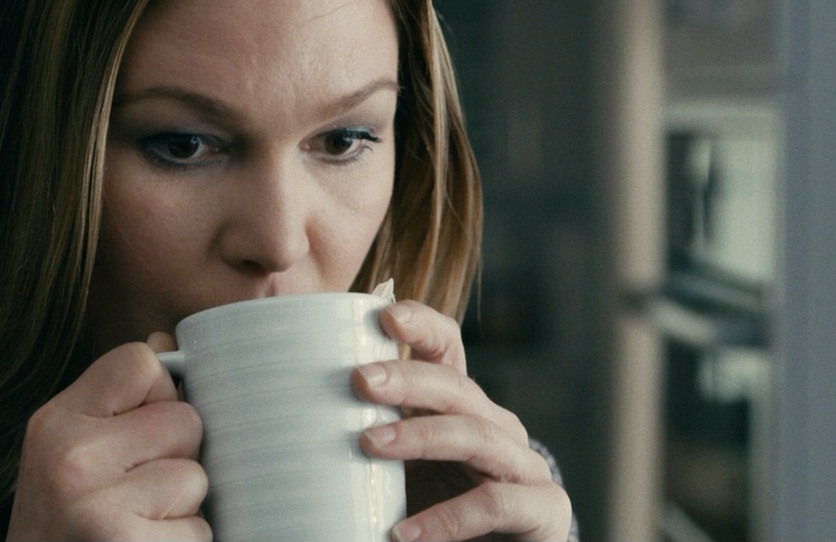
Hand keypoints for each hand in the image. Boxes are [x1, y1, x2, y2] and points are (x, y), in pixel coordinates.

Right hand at [7, 334, 208, 540]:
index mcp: (54, 424)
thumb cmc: (63, 527)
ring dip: (182, 510)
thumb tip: (167, 341)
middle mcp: (69, 458)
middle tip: (134, 496)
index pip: (140, 362)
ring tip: (137, 528)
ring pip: (197, 478)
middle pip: (184, 420)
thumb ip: (115, 405)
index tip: (134, 436)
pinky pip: (199, 530)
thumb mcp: (68, 457)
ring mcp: (98, 507)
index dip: (156, 397)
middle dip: (176, 459)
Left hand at [351, 301, 573, 541]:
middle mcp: (497, 427)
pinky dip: (447, 518)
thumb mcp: (398, 473)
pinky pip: (494, 503)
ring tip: (370, 444)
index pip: (448, 351)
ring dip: (422, 435)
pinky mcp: (544, 509)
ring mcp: (524, 465)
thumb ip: (368, 443)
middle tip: (359, 380)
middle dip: (408, 378)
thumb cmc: (435, 515)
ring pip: (476, 434)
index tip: (383, 315)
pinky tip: (403, 532)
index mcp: (461, 409)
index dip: (423, 326)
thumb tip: (291, 425)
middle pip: (457, 387)